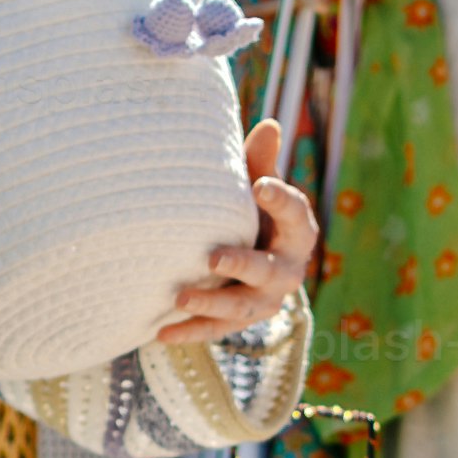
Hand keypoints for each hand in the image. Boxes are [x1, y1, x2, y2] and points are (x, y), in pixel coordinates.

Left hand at [160, 120, 317, 342]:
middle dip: (243, 265)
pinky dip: (189, 331)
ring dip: (211, 302)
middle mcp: (287, 270)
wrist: (253, 262)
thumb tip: (270, 125)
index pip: (296, 215)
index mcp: (296, 232)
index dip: (280, 201)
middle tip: (213, 256)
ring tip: (180, 297)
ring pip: (242, 307)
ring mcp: (264, 300)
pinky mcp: (239, 320)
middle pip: (270, 271)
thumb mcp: (257, 185)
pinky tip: (160, 333)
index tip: (259, 186)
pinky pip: (215, 329)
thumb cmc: (253, 213)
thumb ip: (259, 162)